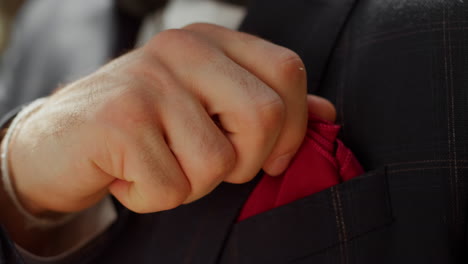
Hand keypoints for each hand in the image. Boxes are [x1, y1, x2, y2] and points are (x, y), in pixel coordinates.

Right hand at [6, 24, 331, 215]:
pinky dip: (154, 197)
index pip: (287, 72)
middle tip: (202, 161)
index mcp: (210, 41)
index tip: (268, 155)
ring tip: (159, 163)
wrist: (61, 142)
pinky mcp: (120, 120)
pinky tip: (128, 174)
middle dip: (244, 162)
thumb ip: (267, 106)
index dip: (290, 126)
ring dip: (192, 183)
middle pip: (263, 116)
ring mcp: (149, 81)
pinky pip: (173, 187)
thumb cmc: (144, 129)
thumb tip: (325, 113)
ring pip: (219, 162)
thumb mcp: (208, 108)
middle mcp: (181, 49)